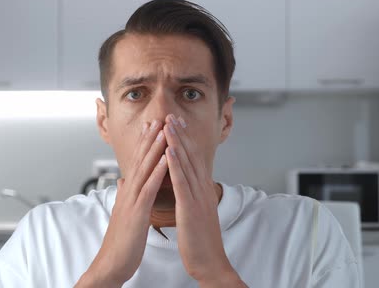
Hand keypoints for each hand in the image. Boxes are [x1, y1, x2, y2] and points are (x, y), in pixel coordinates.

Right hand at [76, 120, 167, 286]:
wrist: (112, 263)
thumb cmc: (121, 241)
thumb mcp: (123, 213)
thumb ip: (124, 194)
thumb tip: (123, 180)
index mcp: (128, 192)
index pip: (138, 163)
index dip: (146, 144)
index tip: (155, 126)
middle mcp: (128, 192)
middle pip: (140, 159)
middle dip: (151, 138)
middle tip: (159, 118)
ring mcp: (132, 200)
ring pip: (144, 169)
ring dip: (154, 148)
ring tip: (163, 130)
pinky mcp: (137, 212)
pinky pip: (149, 188)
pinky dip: (157, 172)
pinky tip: (165, 159)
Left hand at [163, 114, 245, 285]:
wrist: (210, 262)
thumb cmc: (201, 242)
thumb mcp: (197, 213)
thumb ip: (193, 197)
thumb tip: (187, 186)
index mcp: (202, 191)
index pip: (193, 160)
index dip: (185, 141)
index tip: (176, 125)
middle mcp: (202, 189)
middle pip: (191, 156)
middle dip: (180, 135)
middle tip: (172, 115)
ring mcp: (198, 197)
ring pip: (186, 164)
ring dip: (176, 142)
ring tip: (167, 124)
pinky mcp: (191, 207)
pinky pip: (182, 182)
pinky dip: (175, 164)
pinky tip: (168, 150)